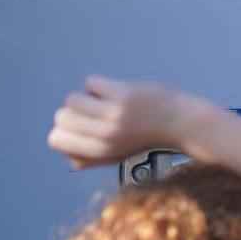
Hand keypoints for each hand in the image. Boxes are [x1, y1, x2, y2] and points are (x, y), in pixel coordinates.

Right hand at [48, 75, 198, 168]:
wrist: (184, 124)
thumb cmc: (149, 137)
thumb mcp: (119, 155)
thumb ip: (91, 157)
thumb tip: (66, 152)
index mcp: (100, 153)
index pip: (56, 140)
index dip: (65, 130)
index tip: (81, 125)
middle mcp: (105, 137)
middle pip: (61, 117)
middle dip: (75, 111)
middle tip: (97, 111)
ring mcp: (114, 115)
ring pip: (72, 98)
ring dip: (86, 95)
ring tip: (106, 100)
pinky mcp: (123, 95)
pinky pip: (90, 81)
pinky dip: (100, 83)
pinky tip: (117, 90)